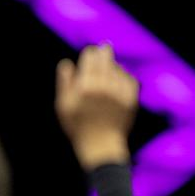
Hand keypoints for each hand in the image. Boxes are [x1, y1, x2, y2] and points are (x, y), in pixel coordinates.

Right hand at [55, 44, 137, 168]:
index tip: (89, 54)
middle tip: (103, 49)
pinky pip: (129, 78)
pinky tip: (118, 78)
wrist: (101, 146)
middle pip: (106, 57)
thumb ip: (64, 82)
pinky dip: (124, 76)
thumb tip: (67, 63)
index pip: (90, 56)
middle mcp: (104, 86)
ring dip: (113, 66)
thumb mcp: (63, 105)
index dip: (89, 53)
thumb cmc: (78, 127)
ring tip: (108, 68)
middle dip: (103, 53)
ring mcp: (119, 92)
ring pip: (118, 67)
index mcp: (86, 85)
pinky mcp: (131, 99)